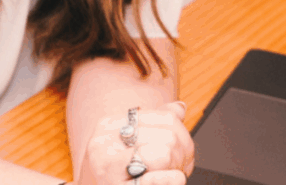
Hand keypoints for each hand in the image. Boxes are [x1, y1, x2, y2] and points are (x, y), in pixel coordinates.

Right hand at [75, 101, 193, 184]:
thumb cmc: (118, 175)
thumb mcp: (132, 145)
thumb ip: (155, 125)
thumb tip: (179, 108)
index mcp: (108, 126)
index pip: (165, 117)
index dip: (182, 135)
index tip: (182, 149)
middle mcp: (103, 145)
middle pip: (169, 136)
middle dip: (182, 155)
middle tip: (178, 166)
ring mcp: (108, 170)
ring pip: (165, 154)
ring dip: (176, 169)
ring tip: (167, 175)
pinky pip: (161, 179)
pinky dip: (172, 182)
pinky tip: (163, 183)